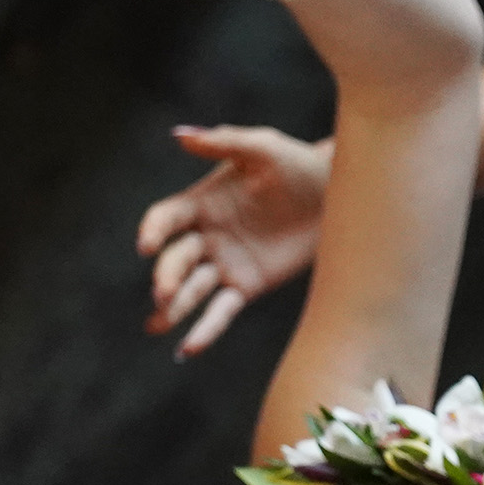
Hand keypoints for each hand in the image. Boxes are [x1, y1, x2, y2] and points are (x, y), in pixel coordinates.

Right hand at [139, 126, 330, 356]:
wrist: (337, 194)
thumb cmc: (297, 164)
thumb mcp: (263, 148)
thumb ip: (223, 142)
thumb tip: (179, 135)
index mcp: (201, 203)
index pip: (165, 219)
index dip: (152, 231)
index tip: (146, 245)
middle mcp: (206, 237)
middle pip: (176, 260)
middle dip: (167, 277)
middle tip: (163, 293)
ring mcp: (225, 264)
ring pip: (192, 290)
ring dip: (174, 308)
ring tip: (157, 325)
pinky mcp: (247, 286)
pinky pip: (221, 311)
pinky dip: (205, 330)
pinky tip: (187, 349)